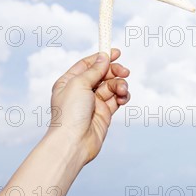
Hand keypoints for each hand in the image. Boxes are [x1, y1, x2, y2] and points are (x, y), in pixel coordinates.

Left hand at [47, 48, 129, 164]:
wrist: (74, 142)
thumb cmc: (70, 114)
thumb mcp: (79, 84)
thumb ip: (94, 70)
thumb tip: (104, 57)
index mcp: (70, 82)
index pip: (87, 64)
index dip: (102, 57)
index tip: (117, 52)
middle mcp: (81, 91)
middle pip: (102, 74)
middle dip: (115, 72)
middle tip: (125, 72)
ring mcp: (93, 103)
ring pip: (112, 86)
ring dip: (120, 85)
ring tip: (122, 90)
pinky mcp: (104, 113)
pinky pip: (116, 99)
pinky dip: (122, 96)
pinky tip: (123, 98)